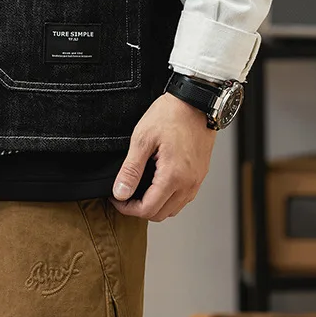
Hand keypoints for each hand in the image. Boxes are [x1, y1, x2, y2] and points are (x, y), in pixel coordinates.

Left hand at [108, 92, 216, 221]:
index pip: (148, 209)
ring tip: (139, 189)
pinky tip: (156, 183)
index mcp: (173, 176)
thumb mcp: (143, 139)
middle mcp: (188, 184)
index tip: (116, 198)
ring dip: (154, 205)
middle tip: (124, 194)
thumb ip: (131, 169)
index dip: (127, 208)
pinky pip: (183, 198)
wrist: (195, 102)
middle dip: (139, 209)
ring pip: (173, 209)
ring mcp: (196, 181)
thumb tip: (120, 192)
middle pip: (160, 214)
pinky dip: (168, 198)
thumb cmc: (171, 115)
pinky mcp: (199, 175)